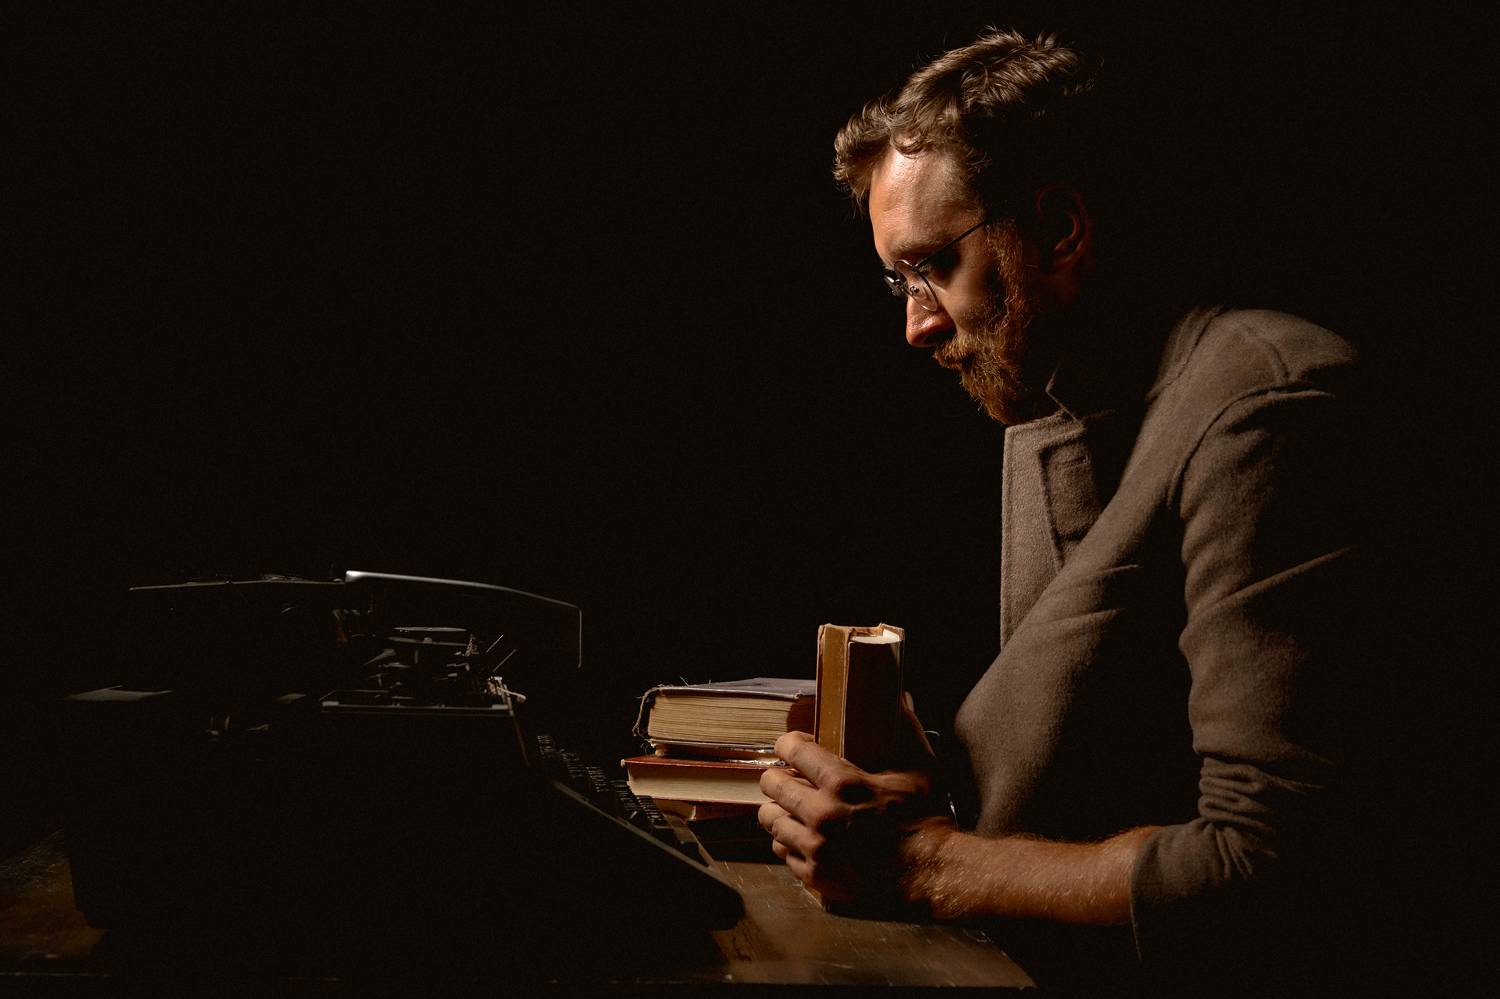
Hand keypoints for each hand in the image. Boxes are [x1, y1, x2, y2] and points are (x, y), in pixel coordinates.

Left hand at [757, 694, 954, 908]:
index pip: (791, 750)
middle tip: (791, 778)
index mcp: (843, 783)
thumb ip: (905, 728)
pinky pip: (783, 852)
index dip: (789, 744)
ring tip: (795, 808)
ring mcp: (816, 848)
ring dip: (781, 810)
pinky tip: (806, 837)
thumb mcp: (921, 767)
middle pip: (771, 785)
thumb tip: (901, 696)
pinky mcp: (816, 876)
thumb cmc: (927, 818)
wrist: (933, 875)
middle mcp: (822, 815)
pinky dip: (790, 842)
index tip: (795, 746)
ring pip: (771, 820)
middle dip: (779, 777)